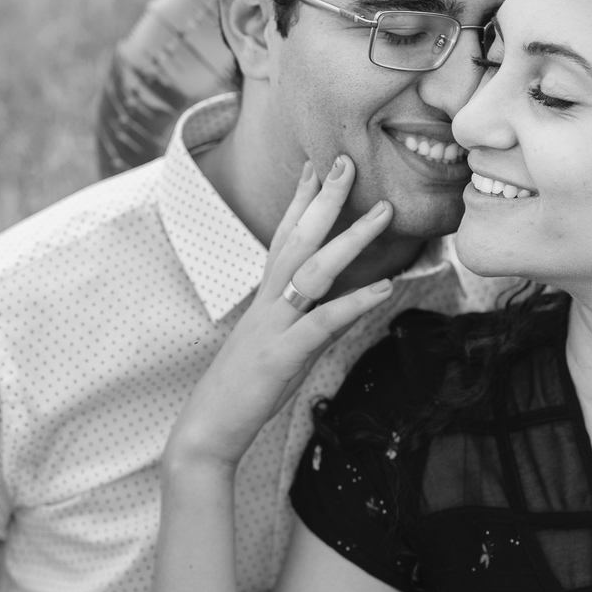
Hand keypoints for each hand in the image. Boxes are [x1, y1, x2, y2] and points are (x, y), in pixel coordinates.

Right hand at [166, 155, 394, 471]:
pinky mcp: (281, 356)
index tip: (317, 166)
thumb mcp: (281, 349)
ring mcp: (273, 327)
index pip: (283, 238)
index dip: (301, 201)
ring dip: (350, 240)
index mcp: (265, 300)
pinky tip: (384, 288)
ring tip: (384, 213)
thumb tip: (347, 307)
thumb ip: (311, 322)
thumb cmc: (243, 390)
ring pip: (313, 272)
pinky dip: (354, 303)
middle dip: (325, 199)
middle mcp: (268, 304)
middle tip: (348, 162)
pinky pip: (321, 323)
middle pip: (298, 240)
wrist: (207, 429)